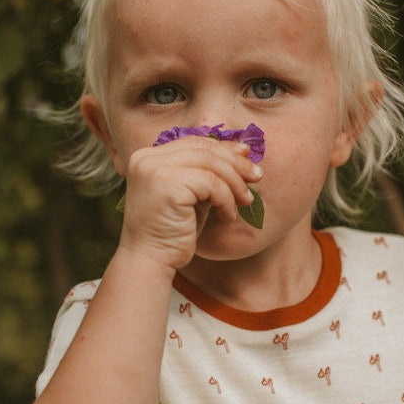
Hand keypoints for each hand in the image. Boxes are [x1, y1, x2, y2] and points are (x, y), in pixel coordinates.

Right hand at [118, 136, 261, 269]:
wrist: (151, 260)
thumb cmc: (173, 231)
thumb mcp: (192, 194)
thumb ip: (208, 172)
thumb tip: (243, 150)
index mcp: (148, 157)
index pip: (194, 142)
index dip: (224, 148)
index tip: (247, 157)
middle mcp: (147, 158)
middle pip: (204, 149)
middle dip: (236, 163)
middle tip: (257, 177)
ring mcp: (154, 169)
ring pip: (211, 164)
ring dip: (235, 183)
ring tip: (246, 202)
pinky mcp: (167, 184)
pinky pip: (211, 184)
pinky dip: (226, 200)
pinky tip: (228, 216)